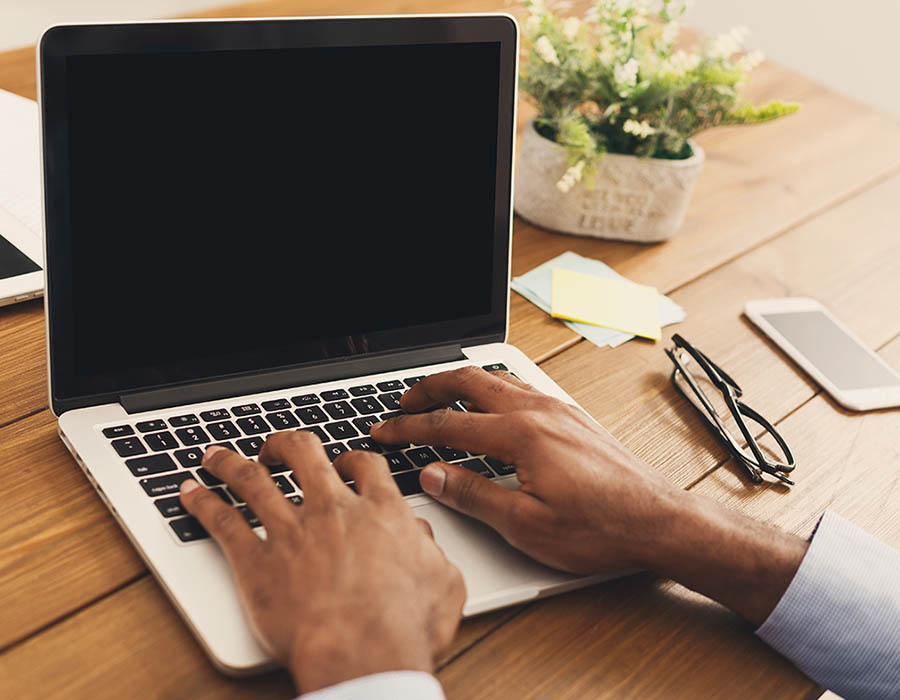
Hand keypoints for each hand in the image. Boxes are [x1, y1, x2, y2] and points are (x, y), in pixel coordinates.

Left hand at [178, 434, 464, 693]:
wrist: (364, 655)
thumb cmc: (406, 628)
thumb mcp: (444, 583)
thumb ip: (431, 552)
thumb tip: (419, 537)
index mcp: (380, 511)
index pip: (364, 465)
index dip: (351, 459)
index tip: (344, 464)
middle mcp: (333, 511)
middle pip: (304, 454)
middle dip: (287, 444)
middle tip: (277, 448)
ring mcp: (291, 532)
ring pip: (254, 480)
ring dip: (232, 463)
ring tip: (216, 456)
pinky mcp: (257, 562)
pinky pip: (223, 523)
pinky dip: (203, 503)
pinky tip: (190, 493)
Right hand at [371, 367, 807, 625]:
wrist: (657, 521)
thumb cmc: (599, 528)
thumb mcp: (525, 524)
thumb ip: (472, 494)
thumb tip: (432, 476)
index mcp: (520, 434)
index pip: (448, 424)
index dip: (408, 428)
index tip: (384, 431)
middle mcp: (539, 411)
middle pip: (469, 382)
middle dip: (429, 388)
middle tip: (403, 402)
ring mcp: (558, 410)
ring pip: (497, 379)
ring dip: (461, 384)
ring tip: (439, 397)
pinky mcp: (572, 417)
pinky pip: (521, 388)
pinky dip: (492, 389)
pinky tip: (490, 404)